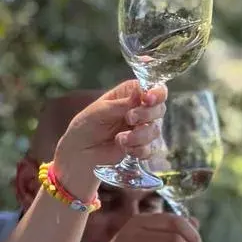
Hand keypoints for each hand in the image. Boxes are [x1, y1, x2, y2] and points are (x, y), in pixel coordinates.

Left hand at [53, 81, 166, 197]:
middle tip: (130, 119)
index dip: (156, 93)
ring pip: (155, 130)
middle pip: (159, 108)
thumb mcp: (100, 111)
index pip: (153, 88)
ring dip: (139, 136)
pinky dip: (139, 150)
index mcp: (130, 94)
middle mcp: (140, 110)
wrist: (80, 153)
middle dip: (147, 114)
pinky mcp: (143, 148)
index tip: (147, 99)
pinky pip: (151, 149)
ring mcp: (143, 130)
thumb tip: (141, 94)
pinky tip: (125, 149)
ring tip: (120, 139)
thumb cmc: (86, 126)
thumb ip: (122, 104)